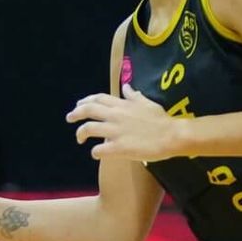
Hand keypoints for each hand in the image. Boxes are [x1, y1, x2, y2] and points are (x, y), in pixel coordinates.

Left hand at [66, 84, 183, 161]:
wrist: (171, 135)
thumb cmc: (162, 120)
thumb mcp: (147, 103)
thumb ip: (134, 96)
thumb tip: (126, 86)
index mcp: (122, 105)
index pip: (98, 98)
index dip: (86, 101)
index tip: (79, 105)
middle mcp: (115, 116)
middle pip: (88, 111)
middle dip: (75, 114)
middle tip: (69, 118)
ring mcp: (116, 132)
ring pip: (89, 129)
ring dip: (80, 133)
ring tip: (79, 138)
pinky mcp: (119, 147)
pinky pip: (99, 150)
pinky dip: (95, 152)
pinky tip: (96, 153)